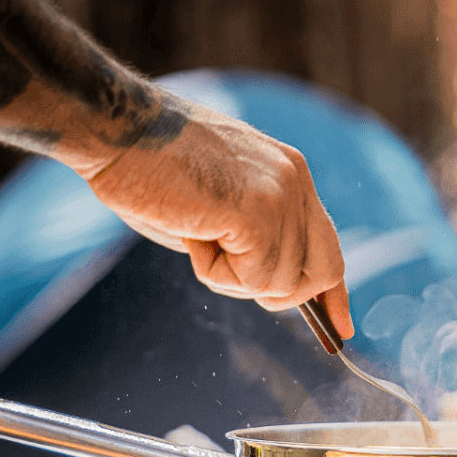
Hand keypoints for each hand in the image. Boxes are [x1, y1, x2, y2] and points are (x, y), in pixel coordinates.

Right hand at [85, 99, 352, 337]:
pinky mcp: (259, 215)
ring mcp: (282, 197)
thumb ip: (256, 239)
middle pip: (322, 273)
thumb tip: (273, 287)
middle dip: (279, 293)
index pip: (329, 246)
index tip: (342, 328)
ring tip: (195, 227)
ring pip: (278, 284)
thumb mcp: (221, 206)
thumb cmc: (150, 168)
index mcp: (291, 175)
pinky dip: (214, 271)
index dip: (335, 293)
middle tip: (227, 268)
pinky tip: (193, 230)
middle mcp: (296, 183)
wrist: (114, 128)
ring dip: (227, 275)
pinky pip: (251, 280)